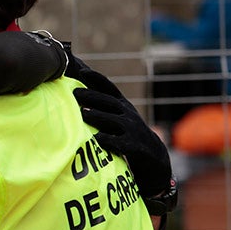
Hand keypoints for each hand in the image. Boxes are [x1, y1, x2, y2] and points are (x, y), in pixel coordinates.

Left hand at [62, 42, 177, 212]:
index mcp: (123, 106)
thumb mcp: (119, 118)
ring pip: (113, 121)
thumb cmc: (128, 135)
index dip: (97, 78)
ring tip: (83, 114)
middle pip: (110, 103)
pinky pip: (120, 142)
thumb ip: (103, 108)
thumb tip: (78, 94)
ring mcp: (133, 130)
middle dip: (92, 97)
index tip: (82, 71)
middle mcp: (129, 115)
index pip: (110, 88)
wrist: (154, 158)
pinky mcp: (135, 147)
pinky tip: (97, 139)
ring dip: (98, 116)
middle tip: (75, 93)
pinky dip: (108, 140)